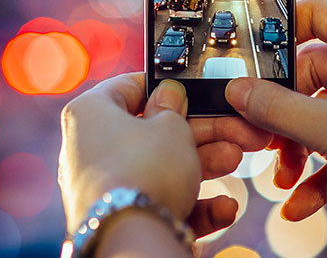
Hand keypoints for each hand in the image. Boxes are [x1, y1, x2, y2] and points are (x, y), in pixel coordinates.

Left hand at [59, 73, 270, 237]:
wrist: (130, 237)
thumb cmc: (144, 170)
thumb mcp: (171, 126)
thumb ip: (174, 107)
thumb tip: (169, 95)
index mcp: (91, 113)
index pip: (128, 88)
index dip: (164, 88)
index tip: (193, 91)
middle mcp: (92, 148)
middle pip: (154, 132)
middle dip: (201, 132)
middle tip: (232, 129)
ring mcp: (107, 185)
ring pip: (162, 168)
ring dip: (204, 165)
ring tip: (234, 158)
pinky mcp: (122, 217)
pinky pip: (160, 202)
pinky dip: (193, 204)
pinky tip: (223, 207)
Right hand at [225, 0, 326, 227]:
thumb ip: (278, 110)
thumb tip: (238, 91)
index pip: (316, 13)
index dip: (279, 28)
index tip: (247, 54)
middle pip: (310, 75)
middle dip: (281, 112)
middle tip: (257, 137)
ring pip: (324, 116)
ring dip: (297, 148)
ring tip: (279, 178)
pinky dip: (320, 174)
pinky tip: (297, 205)